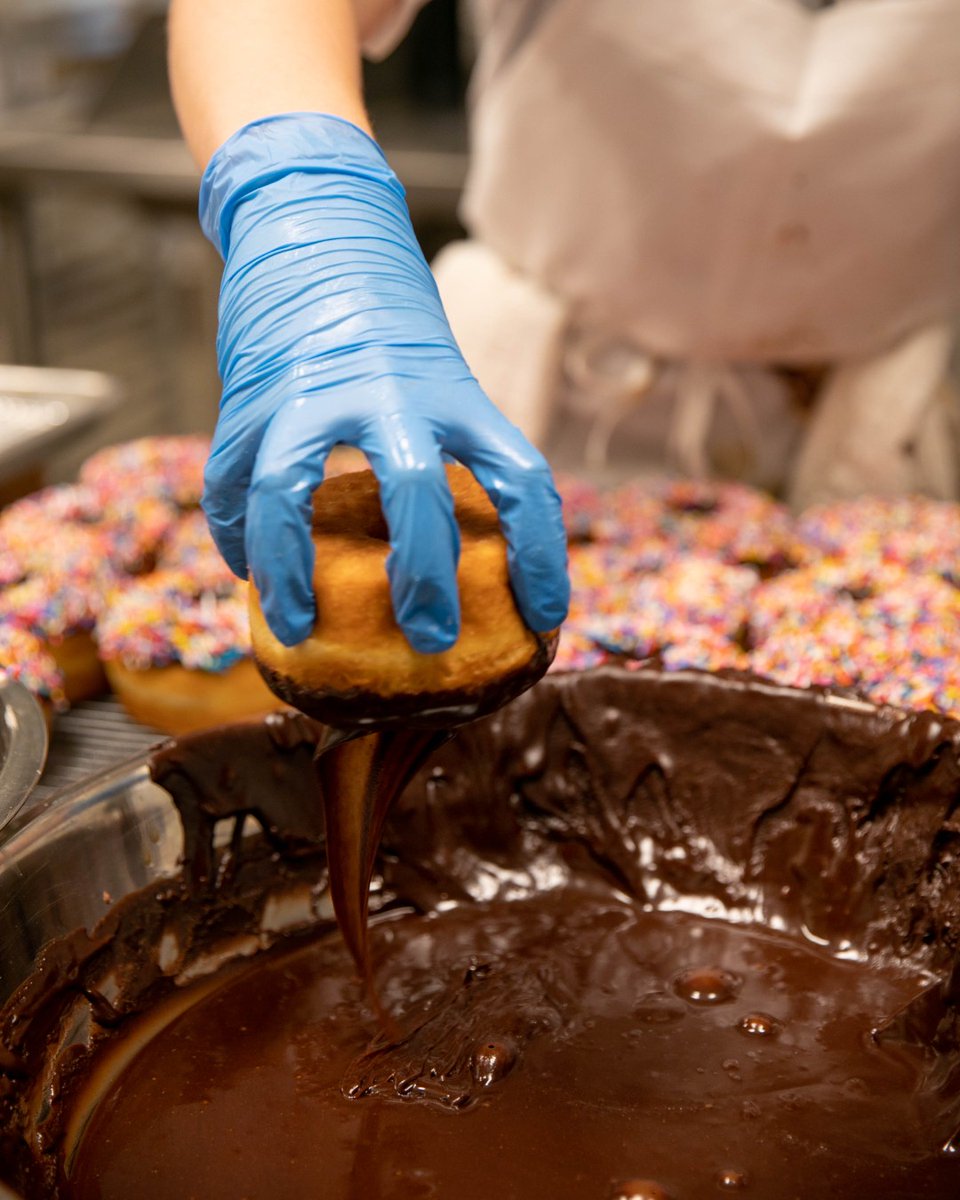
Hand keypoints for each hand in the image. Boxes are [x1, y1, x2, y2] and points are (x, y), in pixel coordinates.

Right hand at [199, 113, 568, 650]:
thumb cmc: (389, 330)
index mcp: (452, 392)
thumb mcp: (441, 381)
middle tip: (433, 639)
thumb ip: (456, 452)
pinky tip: (252, 573)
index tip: (546, 618)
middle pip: (413, 490)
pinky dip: (239, 537)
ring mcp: (308, 391)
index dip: (541, 555)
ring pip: (286, 491)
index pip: (520, 478)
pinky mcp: (248, 396)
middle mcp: (385, 391)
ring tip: (301, 625)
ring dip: (292, 570)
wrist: (315, 227)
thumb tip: (473, 564)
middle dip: (425, 575)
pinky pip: (230, 482)